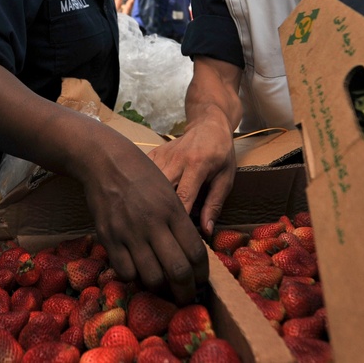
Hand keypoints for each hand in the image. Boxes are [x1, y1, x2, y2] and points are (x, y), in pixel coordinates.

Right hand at [0, 57, 208, 302]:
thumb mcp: (169, 191)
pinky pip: (125, 271)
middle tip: (185, 295)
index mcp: (174, 210)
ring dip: (159, 286)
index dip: (201, 274)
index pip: (195, 253)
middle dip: (185, 290)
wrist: (105, 161)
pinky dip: (134, 277)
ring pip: (151, 277)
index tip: (200, 280)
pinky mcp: (109, 237)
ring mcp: (130, 232)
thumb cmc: (143, 173)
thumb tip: (192, 248)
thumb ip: (181, 219)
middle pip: (177, 271)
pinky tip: (138, 271)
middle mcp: (153, 223)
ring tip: (162, 285)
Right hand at [149, 119, 236, 236]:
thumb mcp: (225, 178)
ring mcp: (162, 155)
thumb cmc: (220, 153)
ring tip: (144, 223)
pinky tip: (138, 204)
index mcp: (197, 164)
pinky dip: (139, 190)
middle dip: (158, 214)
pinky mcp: (153, 154)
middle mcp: (176, 159)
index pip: (183, 197)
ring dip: (146, 204)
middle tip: (157, 235)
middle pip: (160, 191)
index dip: (178, 219)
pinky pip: (142, 175)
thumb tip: (206, 231)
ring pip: (147, 184)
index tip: (176, 239)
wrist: (209, 125)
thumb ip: (214, 204)